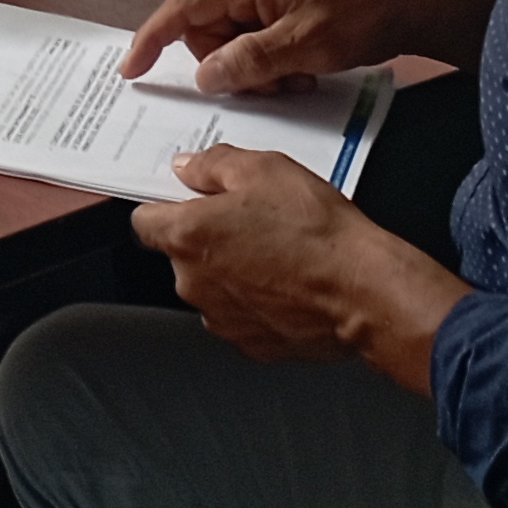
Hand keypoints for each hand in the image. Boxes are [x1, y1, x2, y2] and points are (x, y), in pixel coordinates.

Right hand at [118, 0, 501, 92]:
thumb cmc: (361, 16)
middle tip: (270, 85)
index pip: (182, 8)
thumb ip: (246, 62)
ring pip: (232, 39)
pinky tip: (303, 68)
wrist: (414, 4)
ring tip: (295, 77)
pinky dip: (272, 59)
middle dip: (229, 66)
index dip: (151, 39)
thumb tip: (205, 77)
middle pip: (207, 31)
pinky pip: (257, 36)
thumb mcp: (302, 46)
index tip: (132, 70)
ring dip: (254, 68)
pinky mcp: (285, 0)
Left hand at [130, 144, 466, 387]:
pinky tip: (288, 282)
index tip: (189, 199)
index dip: (166, 205)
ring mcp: (220, 317)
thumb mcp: (265, 169)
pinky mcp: (249, 342)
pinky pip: (241, 314)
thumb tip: (189, 167)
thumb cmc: (317, 232)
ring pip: (212, 285)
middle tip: (252, 219)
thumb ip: (214, 165)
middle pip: (181, 253)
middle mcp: (193, 282)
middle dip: (208, 237)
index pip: (144, 220)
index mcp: (187, 236)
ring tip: (277, 251)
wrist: (363, 292)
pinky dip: (257, 300)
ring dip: (232, 270)